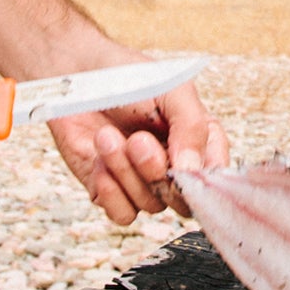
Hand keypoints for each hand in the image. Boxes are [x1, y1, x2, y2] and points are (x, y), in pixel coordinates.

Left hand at [49, 79, 229, 224]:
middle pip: (181, 199)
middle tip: (137, 140)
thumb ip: (192, 127)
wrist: (75, 76)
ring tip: (106, 137)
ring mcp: (142, 180)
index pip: (214, 176)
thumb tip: (192, 171)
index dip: (201, 178)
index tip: (181, 163)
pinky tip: (98, 162)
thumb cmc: (126, 76)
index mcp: (197, 140)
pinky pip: (122, 214)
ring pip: (150, 204)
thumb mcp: (171, 91)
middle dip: (156, 171)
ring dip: (126, 172)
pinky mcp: (111, 190)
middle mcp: (173, 165)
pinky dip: (110, 192)